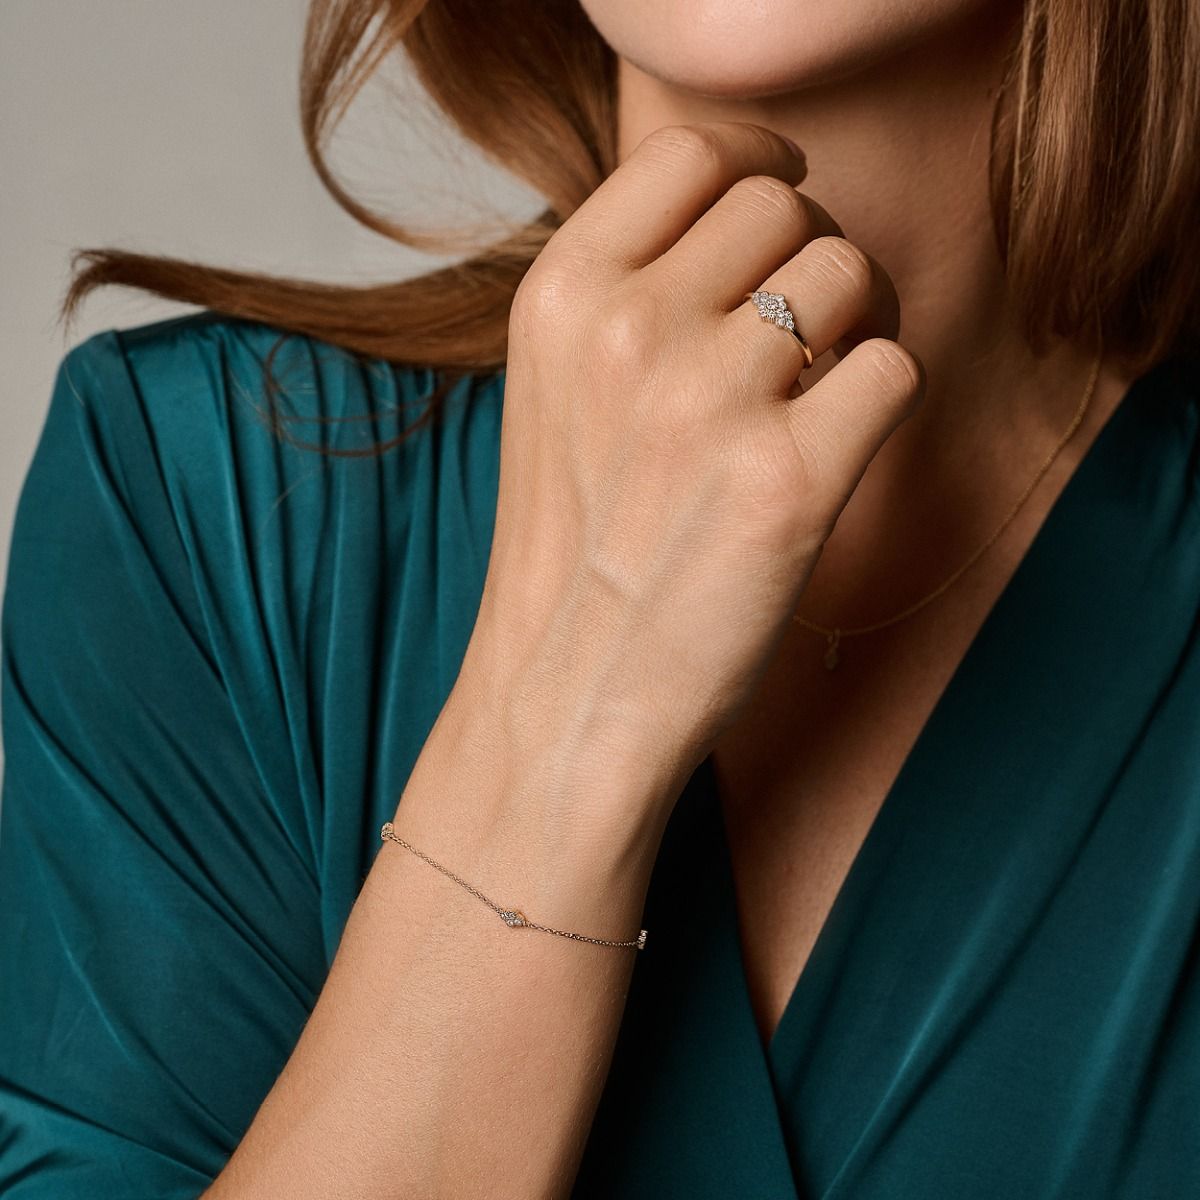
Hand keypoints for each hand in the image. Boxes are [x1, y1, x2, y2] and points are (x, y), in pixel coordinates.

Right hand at [459, 120, 924, 808]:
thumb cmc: (574, 549)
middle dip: (812, 258)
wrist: (567, 698)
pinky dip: (880, 404)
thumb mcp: (556, 390)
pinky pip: (895, 367)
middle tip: (802, 336)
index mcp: (560, 296)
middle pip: (787, 206)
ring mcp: (708, 402)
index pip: (694, 152)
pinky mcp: (789, 480)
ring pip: (852, 276)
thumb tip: (760, 214)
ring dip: (858, 325)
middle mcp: (627, 331)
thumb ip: (632, 290)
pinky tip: (833, 453)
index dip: (759, 166)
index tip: (782, 211)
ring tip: (818, 395)